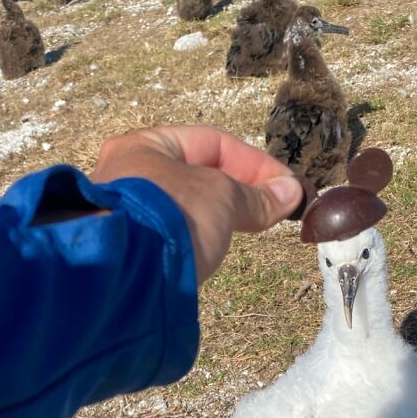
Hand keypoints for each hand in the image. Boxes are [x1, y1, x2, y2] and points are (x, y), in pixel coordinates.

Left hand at [91, 125, 303, 284]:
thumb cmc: (171, 218)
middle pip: (199, 174)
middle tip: (275, 209)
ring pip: (186, 205)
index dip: (256, 163)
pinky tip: (215, 249)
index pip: (213, 143)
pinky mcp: (130, 248)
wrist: (125, 274)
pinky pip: (173, 232)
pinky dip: (199, 236)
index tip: (287, 188)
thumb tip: (291, 194)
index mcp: (145, 145)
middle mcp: (127, 173)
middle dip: (240, 190)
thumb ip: (256, 196)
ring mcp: (125, 212)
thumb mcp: (222, 198)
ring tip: (250, 229)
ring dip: (220, 215)